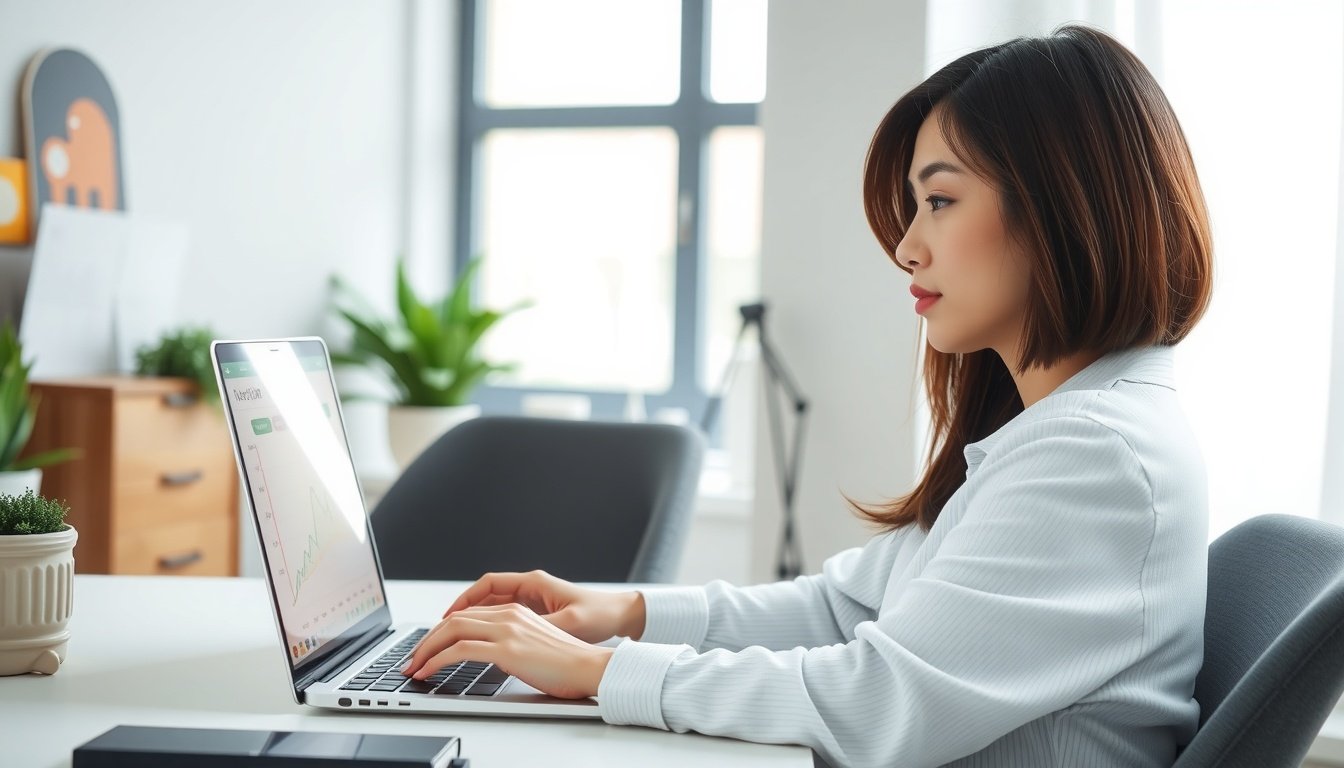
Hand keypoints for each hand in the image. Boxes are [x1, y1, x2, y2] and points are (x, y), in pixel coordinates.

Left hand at [401, 603, 613, 698]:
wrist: (590, 667)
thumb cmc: (568, 664)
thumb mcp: (534, 646)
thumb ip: (511, 644)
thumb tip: (490, 656)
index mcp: (515, 612)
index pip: (467, 616)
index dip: (441, 631)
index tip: (428, 647)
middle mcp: (508, 615)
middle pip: (454, 620)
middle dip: (426, 640)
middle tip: (412, 659)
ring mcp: (506, 630)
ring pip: (451, 631)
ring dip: (425, 650)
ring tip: (413, 667)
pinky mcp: (506, 648)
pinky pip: (459, 650)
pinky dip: (436, 660)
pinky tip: (427, 671)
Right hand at [441, 570, 645, 644]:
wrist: (620, 615)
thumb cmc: (599, 615)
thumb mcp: (569, 623)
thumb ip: (541, 626)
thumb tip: (513, 636)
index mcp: (534, 583)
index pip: (488, 584)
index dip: (464, 599)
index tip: (447, 616)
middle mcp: (530, 589)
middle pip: (483, 597)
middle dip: (458, 614)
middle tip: (438, 634)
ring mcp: (532, 602)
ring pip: (490, 608)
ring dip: (470, 622)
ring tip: (449, 642)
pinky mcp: (536, 615)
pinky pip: (502, 619)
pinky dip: (486, 629)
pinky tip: (476, 646)